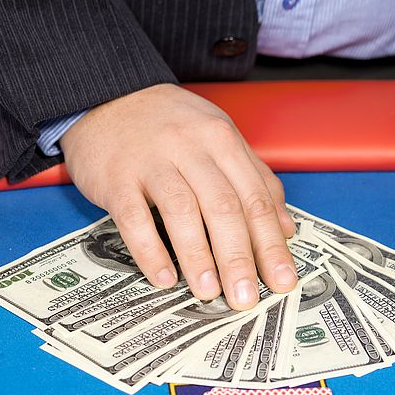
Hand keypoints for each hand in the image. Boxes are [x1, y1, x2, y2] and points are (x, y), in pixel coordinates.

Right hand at [60, 83, 296, 309]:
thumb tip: (286, 227)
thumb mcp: (222, 140)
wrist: (108, 96)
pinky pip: (134, 218)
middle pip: (224, 208)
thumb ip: (256, 180)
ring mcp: (152, 161)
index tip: (282, 280)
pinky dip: (149, 251)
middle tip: (247, 298)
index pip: (256, 199)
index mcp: (223, 141)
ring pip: (182, 212)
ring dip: (198, 257)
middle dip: (239, 259)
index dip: (271, 243)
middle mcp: (191, 148)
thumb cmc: (172, 126)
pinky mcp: (116, 177)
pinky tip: (163, 278)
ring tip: (209, 294)